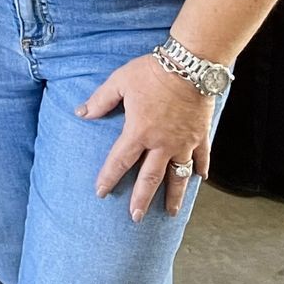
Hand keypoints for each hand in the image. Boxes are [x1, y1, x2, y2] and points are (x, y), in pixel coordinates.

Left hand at [80, 54, 215, 219]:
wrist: (190, 66)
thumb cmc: (152, 72)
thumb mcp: (119, 81)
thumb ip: (100, 100)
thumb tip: (81, 113)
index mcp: (139, 131)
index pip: (120, 160)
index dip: (109, 177)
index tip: (101, 192)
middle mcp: (162, 143)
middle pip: (150, 178)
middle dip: (141, 199)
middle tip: (135, 217)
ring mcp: (184, 142)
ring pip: (179, 176)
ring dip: (174, 196)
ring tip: (172, 212)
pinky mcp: (201, 136)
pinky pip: (202, 158)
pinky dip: (201, 169)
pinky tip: (200, 180)